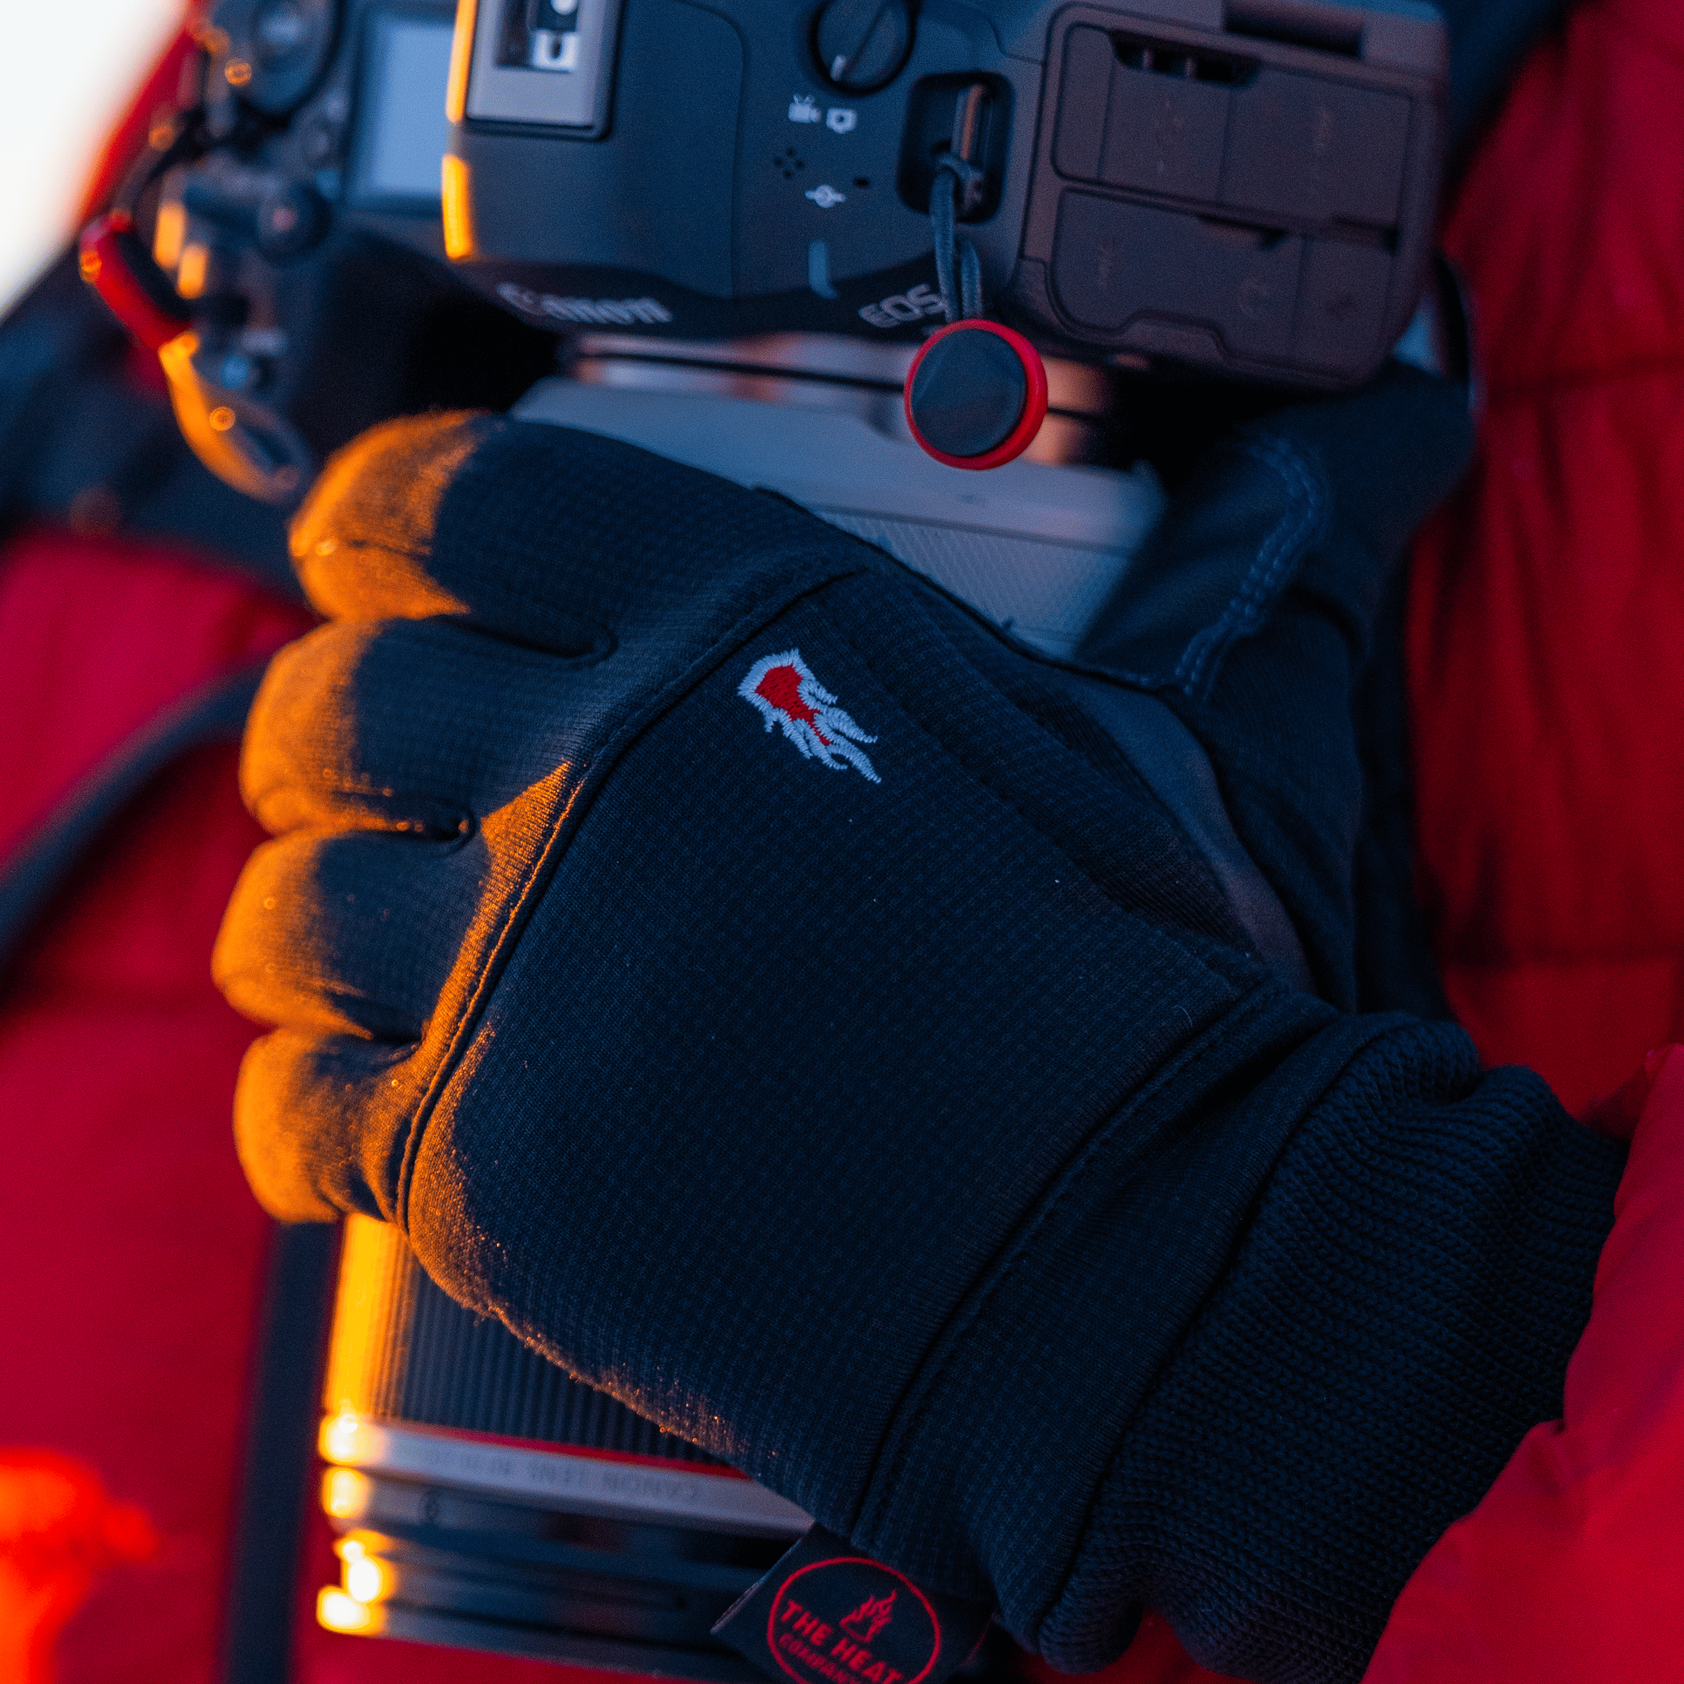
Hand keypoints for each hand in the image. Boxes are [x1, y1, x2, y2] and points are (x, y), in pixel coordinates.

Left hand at [220, 404, 1618, 1683]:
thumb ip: (1213, 562)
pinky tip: (353, 1118)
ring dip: (301, 921)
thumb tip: (1395, 407)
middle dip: (319, 727)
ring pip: (288, 907)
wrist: (1144, 1276)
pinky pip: (291, 1106)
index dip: (374, 510)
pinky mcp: (476, 1166)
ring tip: (344, 948)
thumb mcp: (1180, 734)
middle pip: (338, 702)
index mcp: (740, 628)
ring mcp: (515, 974)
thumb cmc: (1178, 1006)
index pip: (462, 498)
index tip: (352, 541)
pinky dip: (303, 1106)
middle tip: (350, 768)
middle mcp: (591, 772)